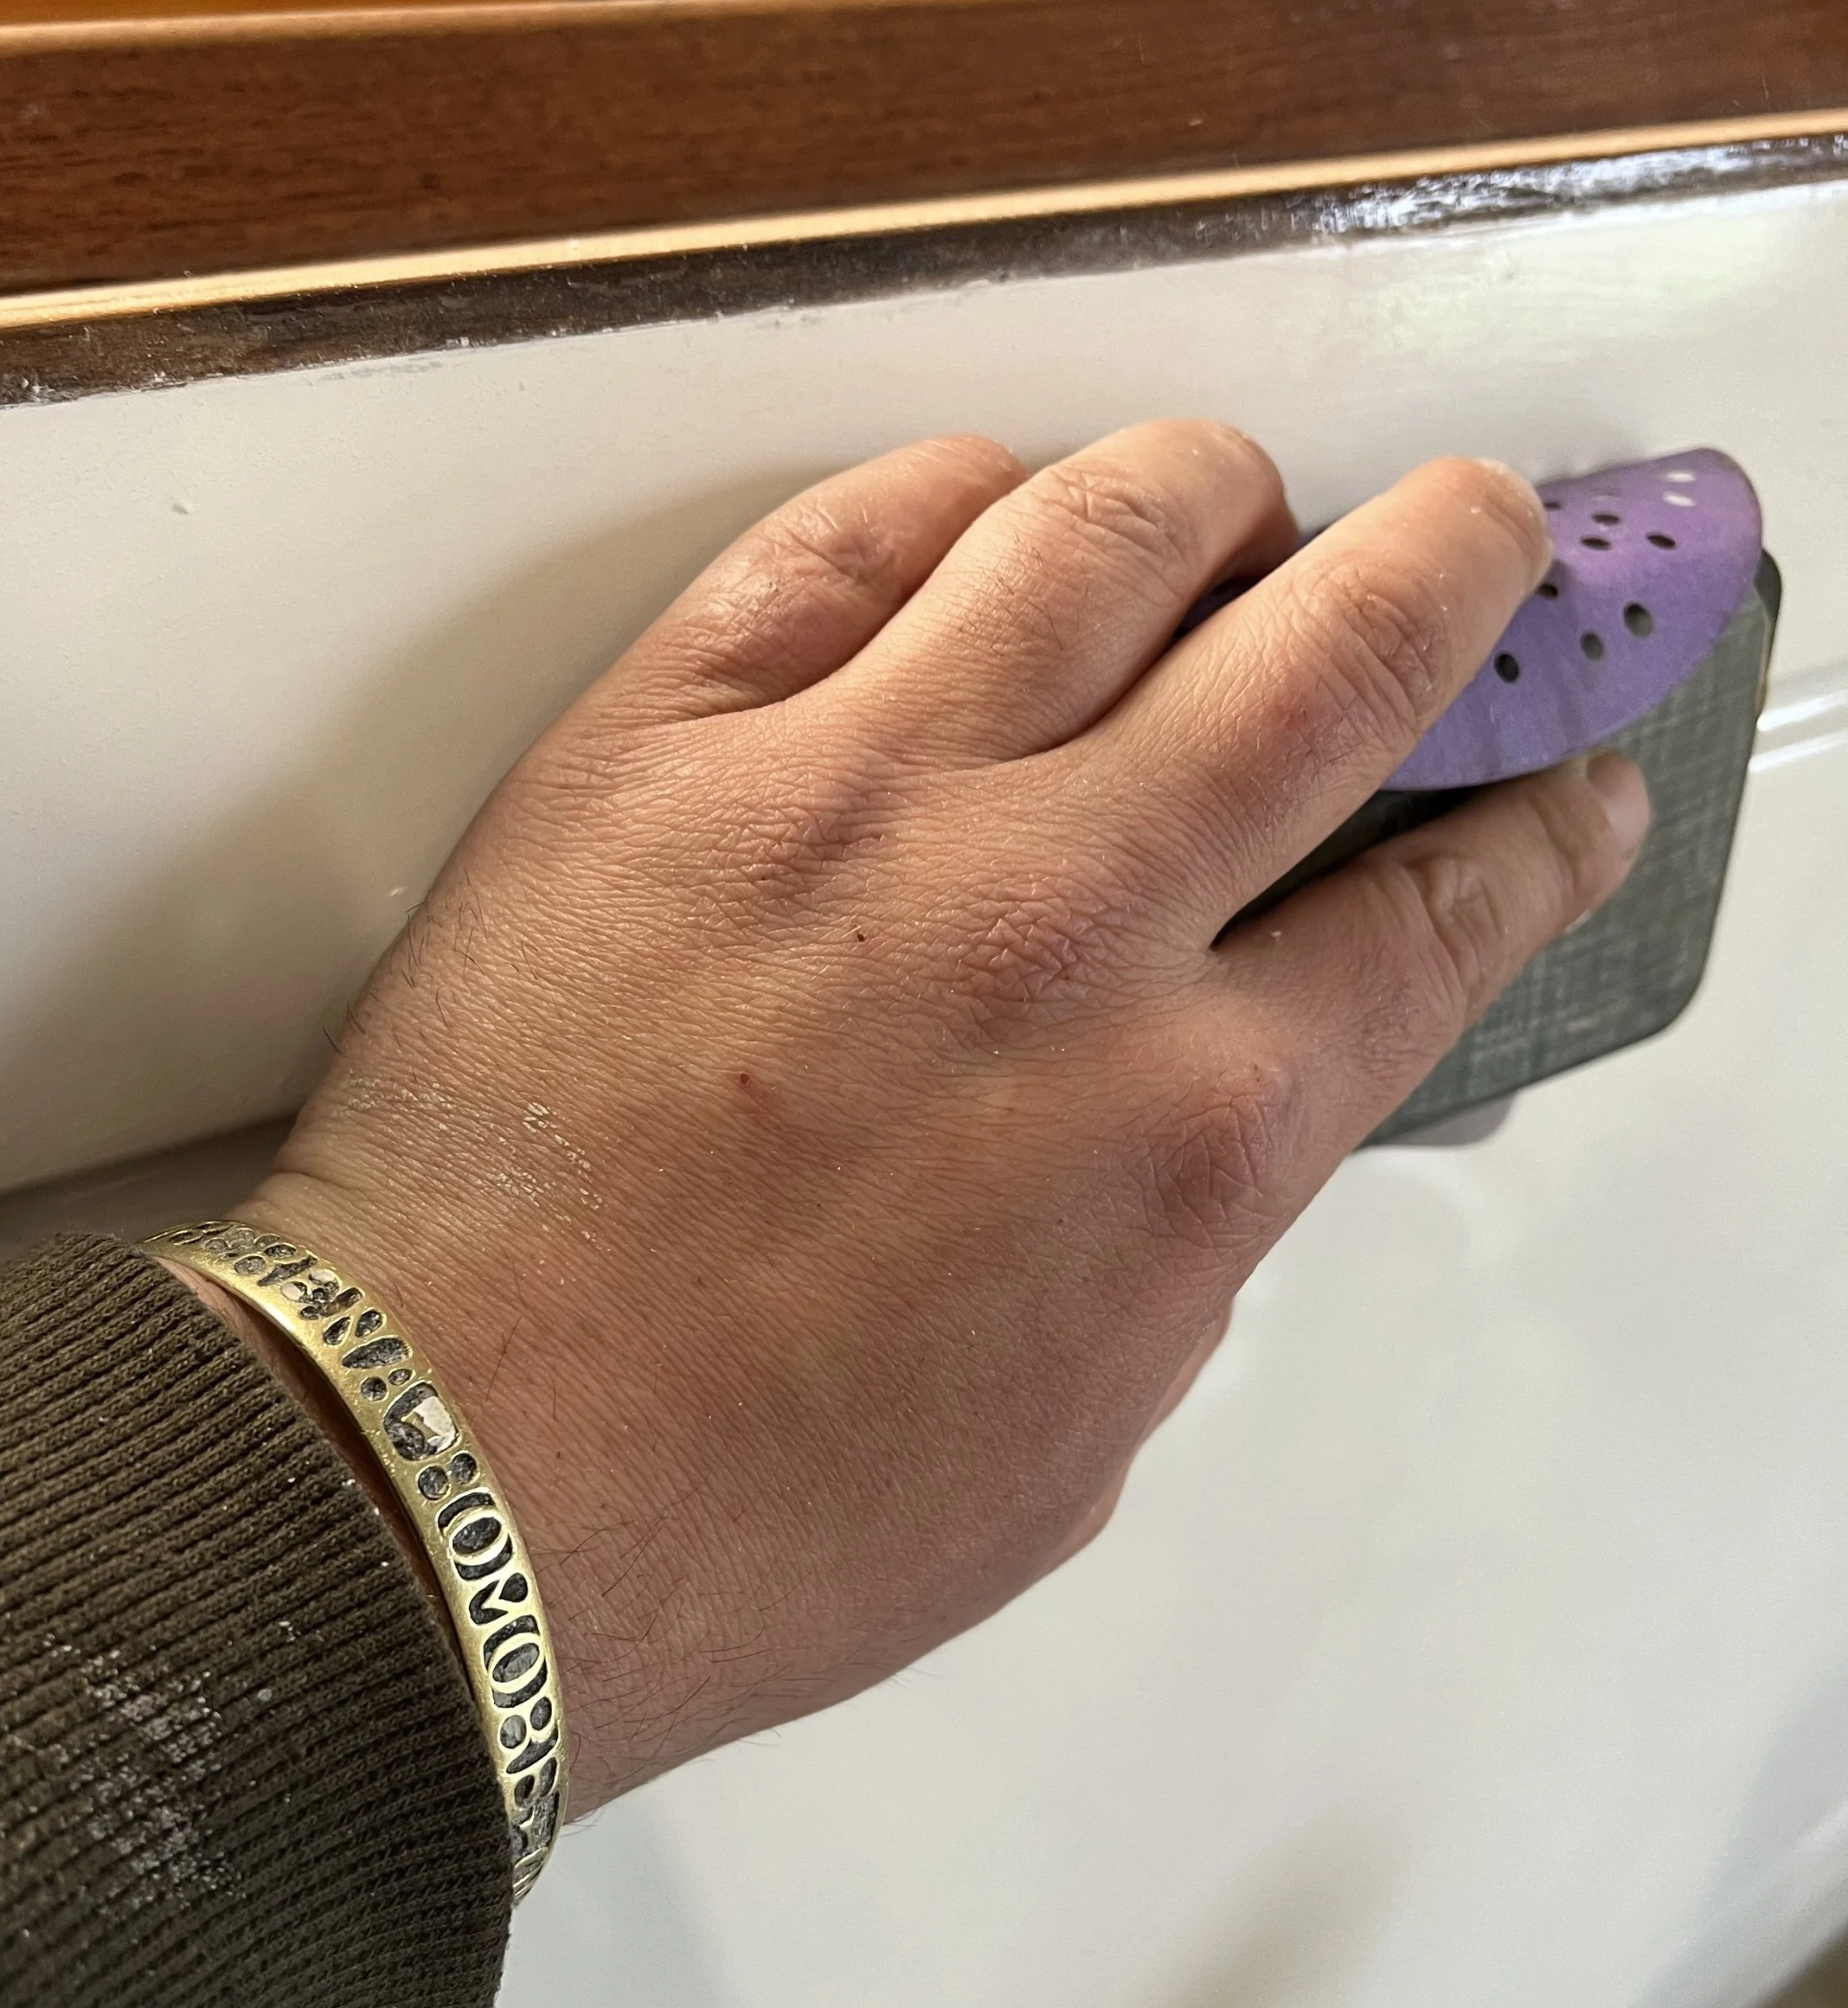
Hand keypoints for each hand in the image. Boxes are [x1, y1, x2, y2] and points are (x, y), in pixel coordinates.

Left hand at [241, 424, 1648, 1811]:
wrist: (450, 1478)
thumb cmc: (748, 1513)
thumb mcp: (1080, 1431)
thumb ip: (1190, 1224)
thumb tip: (1227, 1076)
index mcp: (1194, 1125)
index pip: (1448, 907)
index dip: (1537, 824)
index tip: (1556, 787)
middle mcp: (1062, 921)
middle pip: (1345, 642)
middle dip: (1457, 562)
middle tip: (1466, 541)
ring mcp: (856, 801)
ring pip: (1112, 517)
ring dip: (1212, 494)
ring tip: (1217, 517)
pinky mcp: (662, 742)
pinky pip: (847, 528)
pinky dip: (950, 499)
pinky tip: (976, 530)